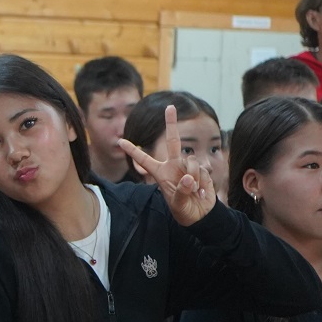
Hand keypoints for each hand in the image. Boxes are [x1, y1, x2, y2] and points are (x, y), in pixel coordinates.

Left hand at [118, 105, 216, 225]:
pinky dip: (201, 182)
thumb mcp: (177, 204)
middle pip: (173, 141)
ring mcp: (188, 167)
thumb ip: (180, 191)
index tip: (120, 141)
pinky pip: (201, 170)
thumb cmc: (184, 210)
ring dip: (192, 177)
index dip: (133, 151)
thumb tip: (187, 178)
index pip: (144, 160)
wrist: (201, 215)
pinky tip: (201, 192)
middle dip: (172, 123)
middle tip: (170, 107)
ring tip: (192, 191)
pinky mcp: (202, 170)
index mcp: (160, 173)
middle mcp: (173, 166)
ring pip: (190, 161)